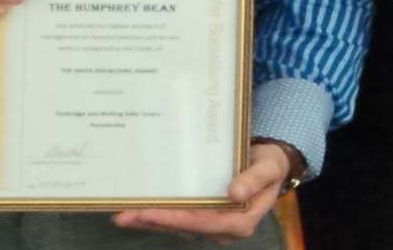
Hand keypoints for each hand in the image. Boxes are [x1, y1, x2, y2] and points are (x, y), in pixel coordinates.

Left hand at [111, 142, 291, 242]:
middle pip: (184, 227)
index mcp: (241, 221)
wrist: (269, 164)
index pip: (204, 223)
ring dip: (150, 221)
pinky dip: (157, 214)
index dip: (176, 219)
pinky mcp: (202, 216)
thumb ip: (254, 180)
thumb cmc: (270, 165)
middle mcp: (223, 228)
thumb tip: (234, 193)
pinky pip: (178, 218)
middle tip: (124, 216)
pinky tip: (136, 210)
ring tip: (122, 215)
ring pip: (177, 225)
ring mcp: (211, 223)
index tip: (151, 213)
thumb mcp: (269, 168)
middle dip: (154, 222)